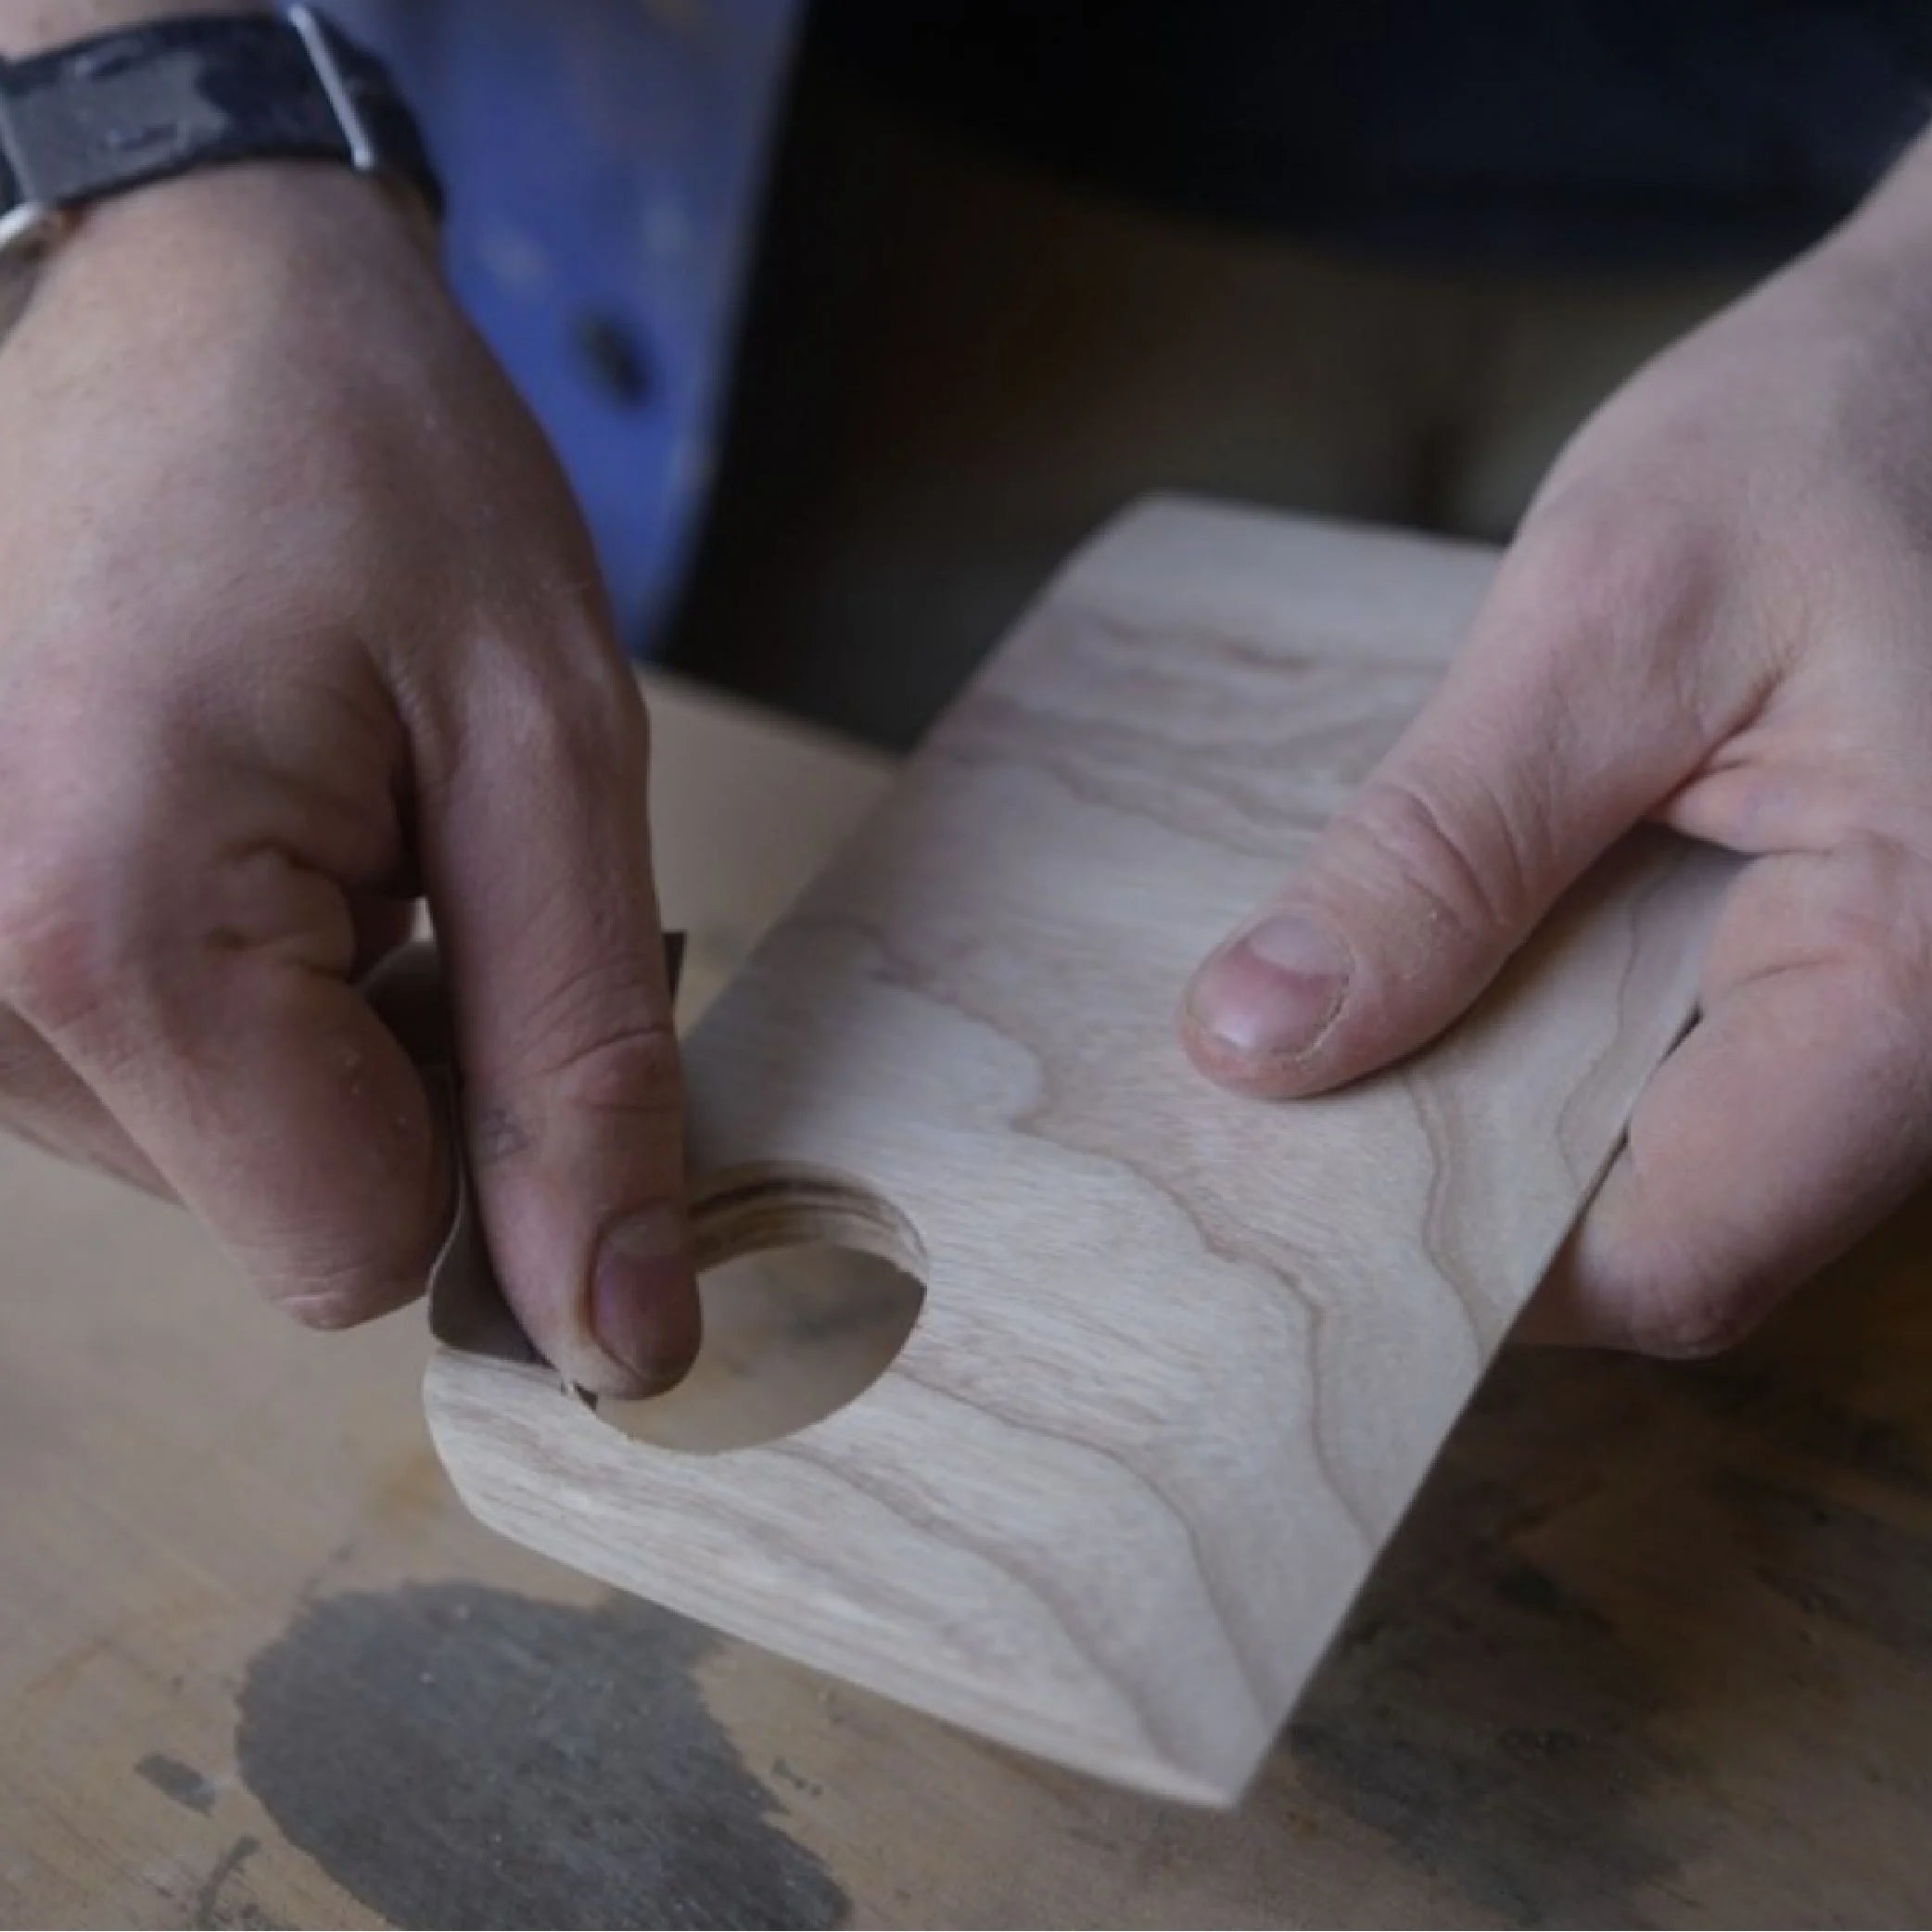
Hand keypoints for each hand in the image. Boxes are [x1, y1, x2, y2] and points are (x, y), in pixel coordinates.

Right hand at [0, 166, 696, 1393]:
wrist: (197, 299)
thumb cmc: (378, 476)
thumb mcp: (549, 757)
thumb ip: (581, 1070)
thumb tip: (618, 1338)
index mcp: (110, 946)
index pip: (352, 1250)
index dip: (488, 1144)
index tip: (502, 953)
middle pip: (292, 1204)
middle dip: (411, 1065)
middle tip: (420, 847)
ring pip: (233, 1151)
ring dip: (334, 1020)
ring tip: (335, 815)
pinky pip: (165, 1079)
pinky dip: (255, 993)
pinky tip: (253, 828)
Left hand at [1183, 140, 1931, 1355]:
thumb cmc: (1848, 435)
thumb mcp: (1611, 619)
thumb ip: (1438, 846)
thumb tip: (1256, 1039)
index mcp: (1921, 984)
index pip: (1678, 1259)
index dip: (1475, 1269)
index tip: (1306, 1194)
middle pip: (1675, 1232)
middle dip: (1472, 1195)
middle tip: (1289, 1114)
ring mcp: (1907, 1018)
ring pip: (1687, 1166)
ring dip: (1513, 1121)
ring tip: (1355, 1036)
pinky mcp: (1857, 970)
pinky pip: (1706, 1078)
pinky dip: (1569, 1049)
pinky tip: (1466, 976)